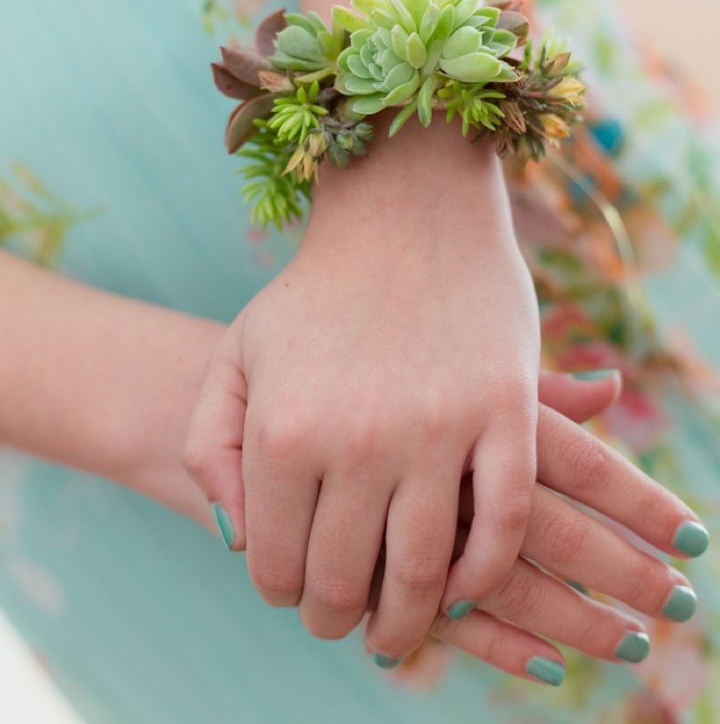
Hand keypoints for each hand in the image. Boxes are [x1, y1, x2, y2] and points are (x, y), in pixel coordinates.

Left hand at [185, 116, 541, 659]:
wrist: (405, 215)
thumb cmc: (317, 293)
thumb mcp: (237, 354)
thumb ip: (211, 446)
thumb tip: (236, 537)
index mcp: (282, 429)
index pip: (275, 563)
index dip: (284, 591)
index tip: (298, 591)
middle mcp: (356, 439)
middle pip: (346, 582)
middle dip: (339, 620)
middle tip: (348, 623)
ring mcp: (437, 428)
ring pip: (425, 572)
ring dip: (412, 623)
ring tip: (402, 629)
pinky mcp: (505, 413)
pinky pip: (504, 525)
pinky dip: (484, 574)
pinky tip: (465, 586)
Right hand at [366, 371, 705, 680]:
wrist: (231, 398)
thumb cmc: (345, 366)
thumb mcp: (438, 364)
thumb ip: (529, 387)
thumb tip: (611, 386)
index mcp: (475, 402)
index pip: (580, 461)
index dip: (638, 500)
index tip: (694, 535)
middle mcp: (443, 459)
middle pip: (557, 533)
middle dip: (626, 572)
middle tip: (683, 601)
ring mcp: (408, 516)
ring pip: (512, 585)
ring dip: (579, 620)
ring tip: (636, 643)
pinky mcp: (373, 564)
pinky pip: (450, 615)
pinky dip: (502, 643)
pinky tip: (545, 662)